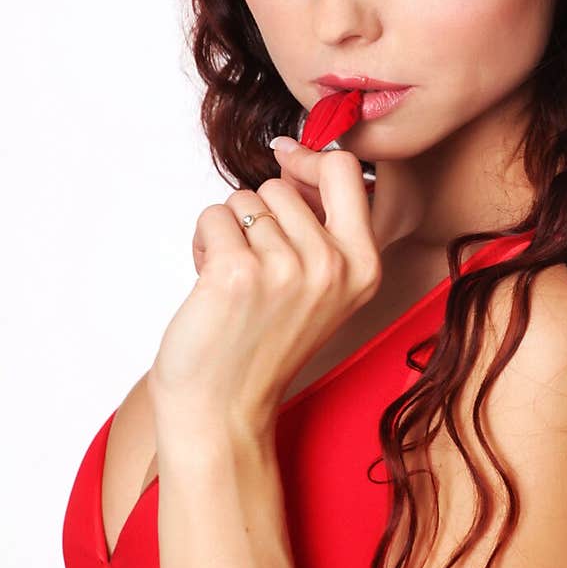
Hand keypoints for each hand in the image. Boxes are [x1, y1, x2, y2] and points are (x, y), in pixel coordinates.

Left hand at [147, 144, 381, 447]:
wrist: (223, 409)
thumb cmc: (263, 345)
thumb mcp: (320, 286)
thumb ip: (320, 227)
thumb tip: (292, 158)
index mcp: (363, 266)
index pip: (345, 170)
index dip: (309, 159)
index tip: (286, 162)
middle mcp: (332, 266)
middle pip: (281, 186)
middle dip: (258, 215)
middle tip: (255, 267)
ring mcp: (286, 269)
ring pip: (243, 201)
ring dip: (228, 232)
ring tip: (234, 281)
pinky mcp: (236, 273)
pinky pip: (212, 217)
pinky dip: (202, 243)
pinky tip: (211, 283)